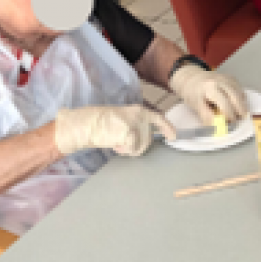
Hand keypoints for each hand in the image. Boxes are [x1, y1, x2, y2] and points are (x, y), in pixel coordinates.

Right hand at [54, 104, 174, 156]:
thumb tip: (143, 136)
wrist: (87, 124)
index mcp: (139, 110)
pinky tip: (115, 145)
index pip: (159, 118)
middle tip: (121, 143)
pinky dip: (125, 151)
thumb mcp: (122, 118)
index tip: (173, 137)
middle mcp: (140, 115)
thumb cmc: (100, 123)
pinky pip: (134, 149)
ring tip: (116, 143)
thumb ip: (135, 124)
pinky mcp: (130, 133)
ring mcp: (136, 124)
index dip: (168, 128)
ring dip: (130, 149)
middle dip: (137, 145)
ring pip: (142, 146)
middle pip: (148, 139)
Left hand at [169, 64, 247, 123]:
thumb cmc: (193, 93)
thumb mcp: (196, 107)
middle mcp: (221, 81)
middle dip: (240, 110)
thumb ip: (207, 117)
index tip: (230, 122)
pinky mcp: (232, 78)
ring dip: (242, 105)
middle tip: (239, 120)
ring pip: (241, 94)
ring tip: (238, 114)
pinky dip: (241, 99)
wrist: (192, 79)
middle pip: (236, 97)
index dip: (229, 115)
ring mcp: (228, 78)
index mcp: (210, 88)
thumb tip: (218, 126)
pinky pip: (240, 90)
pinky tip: (236, 105)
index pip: (225, 103)